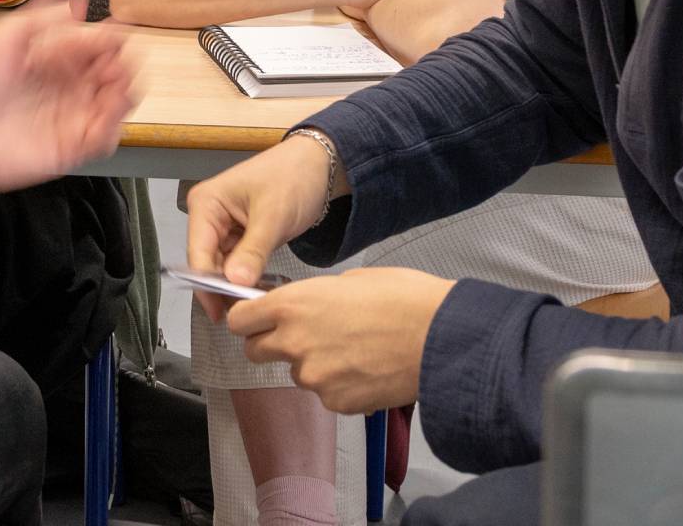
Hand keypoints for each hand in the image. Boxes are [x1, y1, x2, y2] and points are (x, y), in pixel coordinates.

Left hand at [0, 2, 137, 205]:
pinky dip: (114, 125)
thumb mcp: (3, 40)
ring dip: (125, 91)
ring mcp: (70, 117)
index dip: (108, 37)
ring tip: (116, 84)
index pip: (94, 44)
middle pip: (113, 72)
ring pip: (116, 104)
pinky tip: (107, 111)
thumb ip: (41, 18)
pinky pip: (104, 138)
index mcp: (53, 59)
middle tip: (115, 60)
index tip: (115, 30)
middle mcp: (66, 86)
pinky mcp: (70, 148)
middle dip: (123, 63)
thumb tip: (79, 3)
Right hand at [186, 135, 334, 318]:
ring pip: (222, 267)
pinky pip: (237, 264)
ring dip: (236, 285)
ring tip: (255, 303)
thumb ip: (253, 251)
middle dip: (223, 288)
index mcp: (206, 204)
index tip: (221, 311)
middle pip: (206, 263)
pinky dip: (247, 278)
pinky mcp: (240, 236)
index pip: (198, 253)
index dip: (207, 285)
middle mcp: (209, 216)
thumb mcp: (273, 215)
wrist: (320, 165)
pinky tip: (259, 290)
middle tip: (243, 312)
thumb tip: (235, 282)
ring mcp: (224, 227)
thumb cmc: (294, 175)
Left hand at [225, 268, 454, 413]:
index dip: (248, 318)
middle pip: (256, 351)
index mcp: (292, 305)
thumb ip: (315, 297)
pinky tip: (365, 368)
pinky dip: (339, 384)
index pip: (239, 320)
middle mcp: (294, 343)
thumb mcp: (351, 280)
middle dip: (273, 343)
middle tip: (303, 335)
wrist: (443, 339)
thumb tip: (307, 306)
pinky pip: (325, 393)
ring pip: (296, 373)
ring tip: (351, 349)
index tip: (256, 318)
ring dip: (312, 364)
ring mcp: (314, 377)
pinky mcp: (336, 402)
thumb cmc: (405, 300)